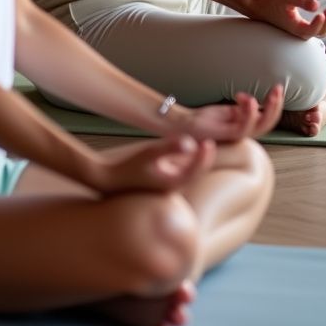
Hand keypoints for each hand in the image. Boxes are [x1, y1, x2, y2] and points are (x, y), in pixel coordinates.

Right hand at [95, 135, 215, 196]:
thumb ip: (170, 147)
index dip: (205, 156)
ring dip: (201, 157)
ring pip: (194, 170)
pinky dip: (192, 157)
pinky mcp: (167, 179)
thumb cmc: (129, 166)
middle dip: (207, 156)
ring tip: (207, 140)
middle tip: (212, 139)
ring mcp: (172, 183)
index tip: (208, 141)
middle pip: (199, 171)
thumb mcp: (149, 153)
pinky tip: (191, 144)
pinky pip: (186, 168)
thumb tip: (191, 142)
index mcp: (174, 183)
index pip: (197, 171)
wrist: (112, 180)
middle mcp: (176, 186)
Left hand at [182, 87, 283, 142]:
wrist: (181, 126)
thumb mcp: (225, 112)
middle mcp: (242, 134)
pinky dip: (249, 113)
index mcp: (244, 128)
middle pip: (268, 125)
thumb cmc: (202, 120)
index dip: (275, 106)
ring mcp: (234, 136)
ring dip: (268, 109)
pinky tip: (247, 98)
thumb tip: (251, 100)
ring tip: (271, 93)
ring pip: (260, 127)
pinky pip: (243, 128)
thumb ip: (240, 110)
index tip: (276, 88)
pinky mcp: (224, 136)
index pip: (267, 121)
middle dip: (276, 106)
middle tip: (278, 88)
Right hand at [252, 0, 325, 40]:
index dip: (319, 23)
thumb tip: (316, 5)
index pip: (312, 31)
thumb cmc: (275, 1)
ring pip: (320, 32)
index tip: (321, 12)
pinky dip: (323, 23)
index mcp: (295, 28)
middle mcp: (299, 33)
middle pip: (320, 34)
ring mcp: (301, 32)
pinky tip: (325, 13)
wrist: (263, 7)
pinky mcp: (302, 29)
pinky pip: (317, 30)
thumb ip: (302, 0)